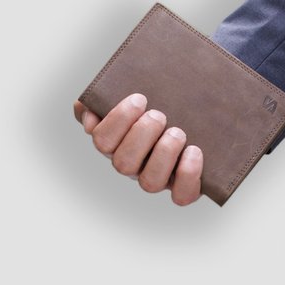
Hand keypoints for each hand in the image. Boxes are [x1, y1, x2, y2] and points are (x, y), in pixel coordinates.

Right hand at [73, 94, 202, 205]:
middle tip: (159, 115)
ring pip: (149, 182)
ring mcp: (159, 177)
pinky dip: (187, 175)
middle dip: (141, 135)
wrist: (198, 112)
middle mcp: (134, 163)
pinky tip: (194, 151)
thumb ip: (104, 94)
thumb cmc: (162, 99)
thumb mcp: (136, 88)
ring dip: (163, 154)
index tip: (140, 98)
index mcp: (118, 140)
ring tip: (177, 132)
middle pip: (123, 164)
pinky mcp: (184, 186)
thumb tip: (86, 107)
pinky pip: (182, 195)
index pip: (103, 140)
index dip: (117, 121)